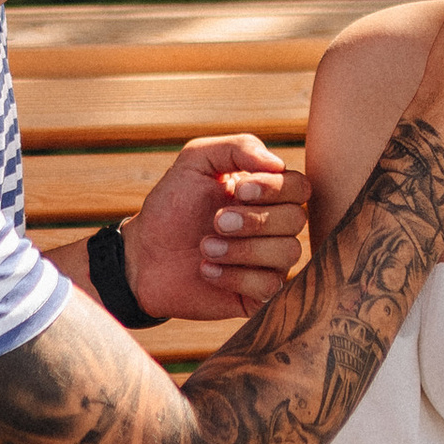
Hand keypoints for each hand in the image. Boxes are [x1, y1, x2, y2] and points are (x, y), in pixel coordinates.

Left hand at [125, 138, 306, 323]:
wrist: (143, 255)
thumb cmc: (172, 205)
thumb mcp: (197, 161)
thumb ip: (238, 148)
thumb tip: (278, 164)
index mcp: (266, 193)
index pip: (300, 187)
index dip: (275, 189)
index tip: (238, 190)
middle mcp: (275, 227)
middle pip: (296, 219)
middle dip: (254, 220)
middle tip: (215, 222)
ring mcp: (269, 262)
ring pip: (288, 253)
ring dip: (243, 249)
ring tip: (206, 248)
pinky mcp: (258, 295)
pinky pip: (270, 286)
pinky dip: (235, 277)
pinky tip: (207, 271)